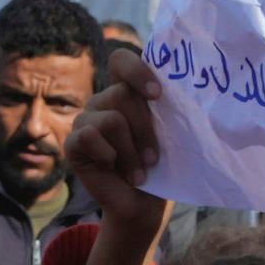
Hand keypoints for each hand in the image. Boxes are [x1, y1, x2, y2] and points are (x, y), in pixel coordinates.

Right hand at [56, 63, 165, 264]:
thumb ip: (168, 111)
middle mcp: (103, 101)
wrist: (142, 204)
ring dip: (131, 151)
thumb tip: (191, 95)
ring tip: (138, 172)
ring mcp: (85, 120)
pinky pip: (89, 137)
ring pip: (111, 119)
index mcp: (127, 92)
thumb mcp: (168, 135)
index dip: (136, 70)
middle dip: (145, 129)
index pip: (121, 60)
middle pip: (123, 94)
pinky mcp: (73, 143)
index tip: (158, 95)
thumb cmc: (160, 168)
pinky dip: (109, 156)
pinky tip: (114, 170)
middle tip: (154, 158)